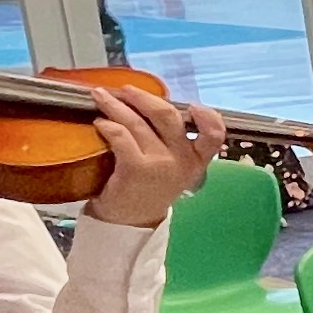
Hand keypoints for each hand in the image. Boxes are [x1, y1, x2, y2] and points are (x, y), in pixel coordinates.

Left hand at [82, 86, 228, 228]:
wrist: (130, 222)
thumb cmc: (149, 189)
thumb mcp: (173, 169)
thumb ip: (172, 142)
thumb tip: (150, 105)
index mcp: (196, 160)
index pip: (214, 135)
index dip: (208, 117)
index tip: (194, 107)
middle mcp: (182, 161)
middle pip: (168, 116)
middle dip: (144, 98)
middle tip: (126, 90)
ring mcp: (160, 164)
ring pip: (137, 123)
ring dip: (116, 105)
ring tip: (101, 97)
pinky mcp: (136, 168)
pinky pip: (121, 135)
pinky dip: (107, 125)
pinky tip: (99, 123)